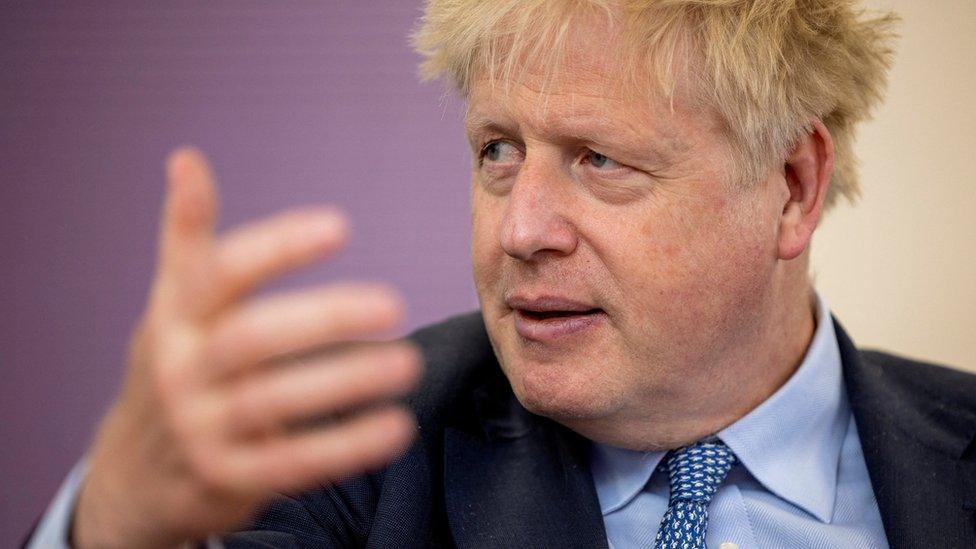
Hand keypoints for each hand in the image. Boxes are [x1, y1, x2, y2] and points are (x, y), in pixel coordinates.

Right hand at [71, 148, 421, 547]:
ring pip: (276, 401)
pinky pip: (291, 463)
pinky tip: (396, 428)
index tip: (340, 226)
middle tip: (395, 304)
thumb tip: (185, 158)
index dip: (278, 247)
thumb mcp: (173, 301)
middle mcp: (180, 369)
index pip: (222, 272)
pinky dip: (346, 447)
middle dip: (325, 318)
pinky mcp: (226, 478)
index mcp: (174, 315)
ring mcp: (199, 427)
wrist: (135, 471)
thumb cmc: (175, 363)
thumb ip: (187, 236)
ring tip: (407, 364)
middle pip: (253, 337)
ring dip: (347, 382)